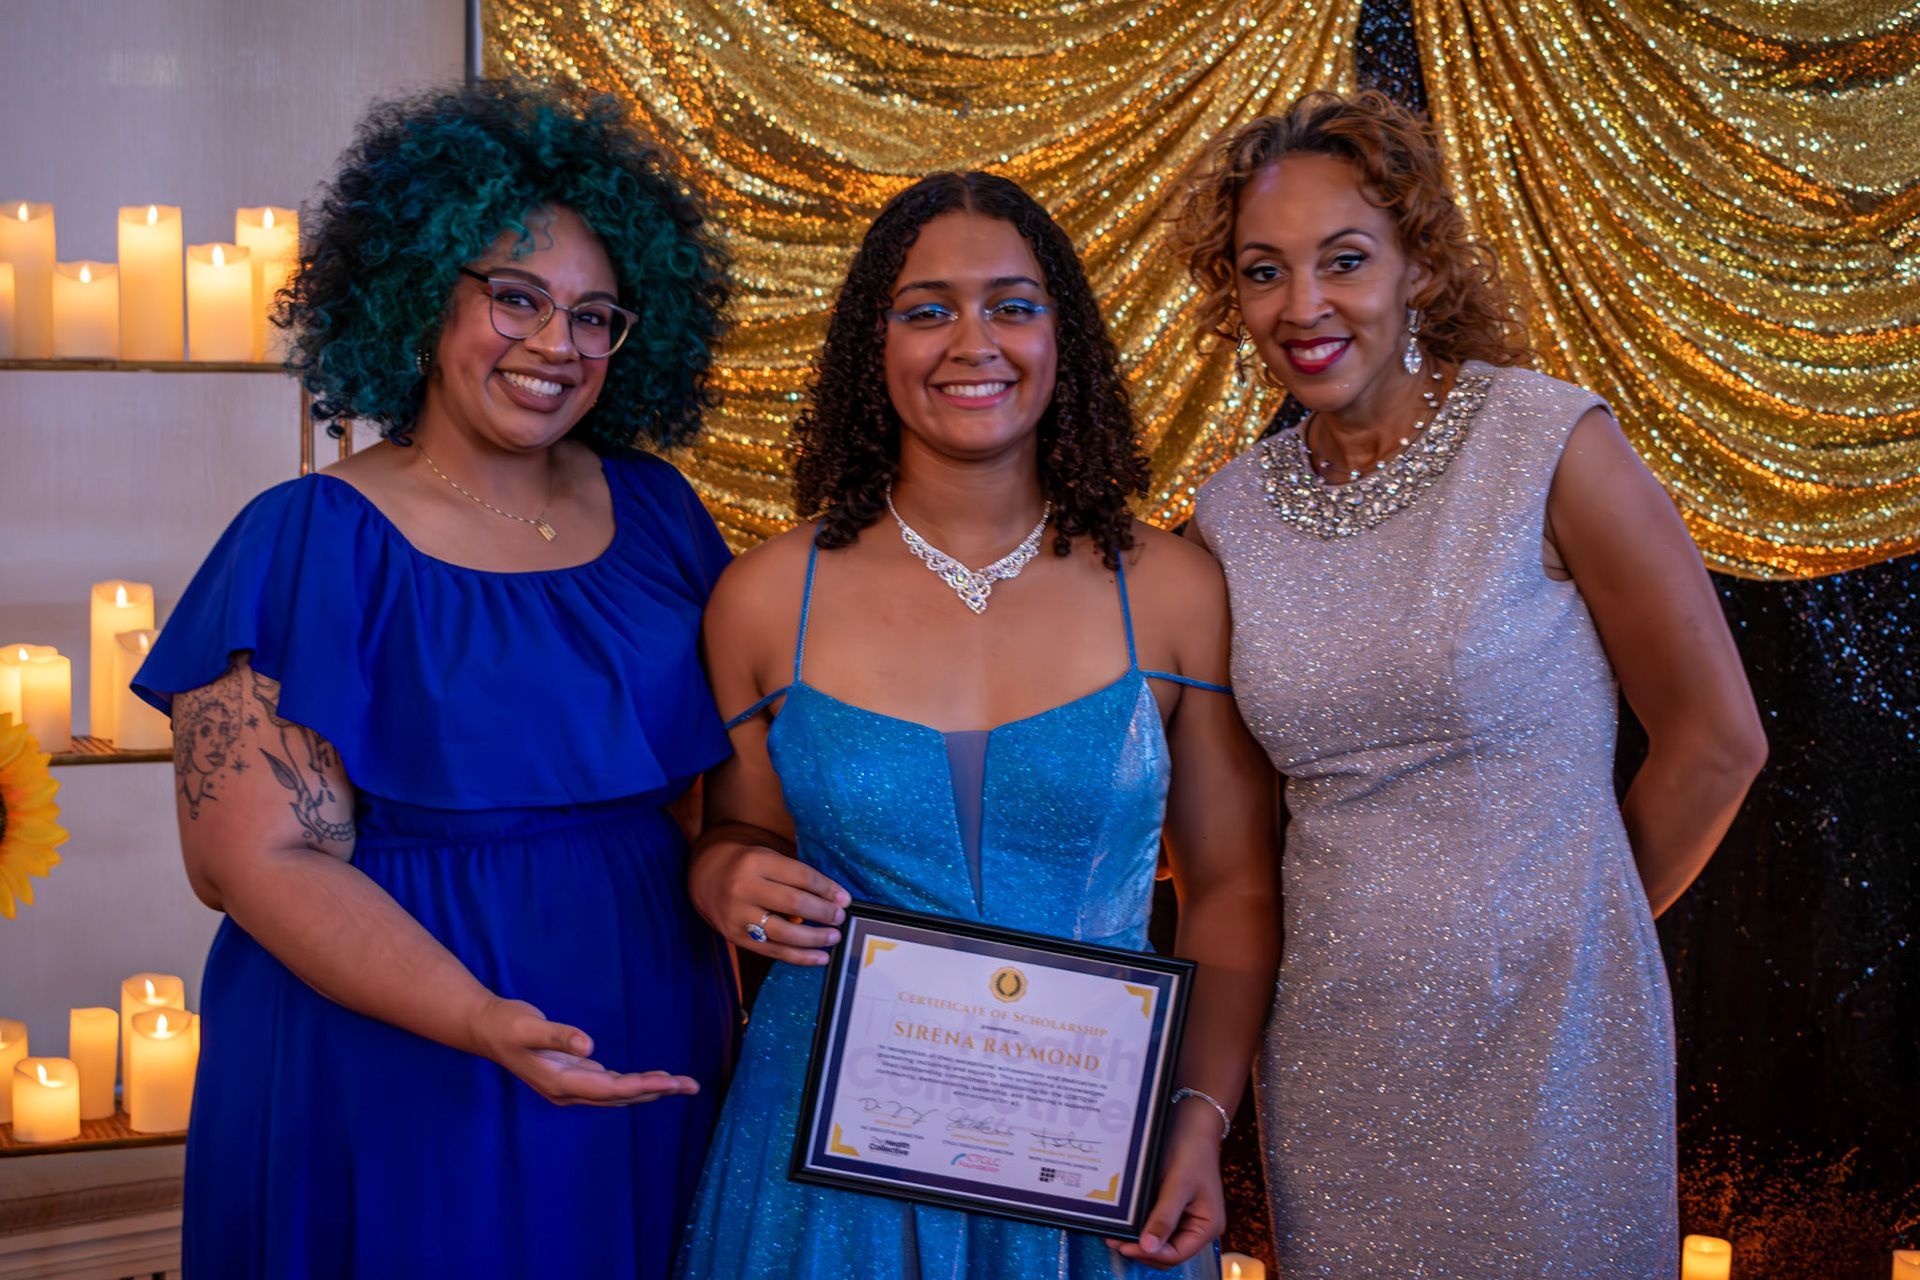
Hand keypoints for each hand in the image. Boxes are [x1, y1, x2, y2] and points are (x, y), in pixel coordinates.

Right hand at [469, 996, 698, 1106]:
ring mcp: (570, 1086)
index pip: (611, 1089)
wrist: (486, 1029)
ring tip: (679, 1084)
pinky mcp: (572, 1075)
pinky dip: (631, 1083)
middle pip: (620, 1096)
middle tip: (691, 1085)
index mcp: (560, 1082)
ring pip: (617, 1093)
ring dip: (648, 1089)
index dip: (642, 1086)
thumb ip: (558, 1035)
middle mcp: (568, 1090)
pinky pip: (609, 1084)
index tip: (671, 1083)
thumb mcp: (528, 1026)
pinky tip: (648, 1081)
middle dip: (656, 1091)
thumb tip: (590, 1047)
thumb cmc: (506, 1024)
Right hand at [689, 838, 849, 965]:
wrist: (704, 875)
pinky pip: (772, 951)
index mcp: (756, 862)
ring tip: (834, 937)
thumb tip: (835, 899)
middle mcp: (744, 888)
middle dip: (823, 912)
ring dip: (815, 938)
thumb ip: (796, 877)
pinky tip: (819, 957)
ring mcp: (737, 915)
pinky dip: (799, 957)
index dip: (827, 889)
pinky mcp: (734, 937)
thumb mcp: (768, 858)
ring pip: (784, 933)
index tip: (845, 899)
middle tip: (840, 917)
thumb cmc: (745, 866)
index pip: (801, 877)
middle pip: (794, 903)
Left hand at [1105, 1106, 1225, 1267]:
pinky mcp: (1175, 1207)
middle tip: (1115, 1241)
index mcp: (1207, 1226)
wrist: (1194, 1121)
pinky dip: (1143, 1226)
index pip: (1177, 1254)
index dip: (1150, 1254)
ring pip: (1161, 1241)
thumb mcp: (1177, 1185)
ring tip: (1116, 1234)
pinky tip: (1127, 1221)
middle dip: (1142, 1250)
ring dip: (1140, 1240)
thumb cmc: (1191, 1151)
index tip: (1124, 1247)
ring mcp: (1187, 1217)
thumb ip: (1163, 1218)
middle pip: (1168, 1252)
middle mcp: (1199, 1226)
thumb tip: (1147, 1248)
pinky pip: (1159, 1224)